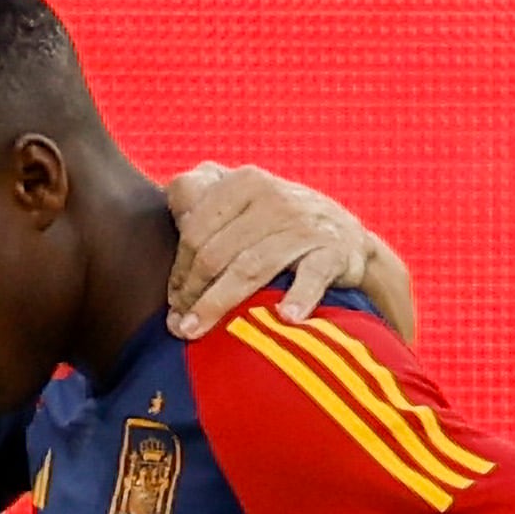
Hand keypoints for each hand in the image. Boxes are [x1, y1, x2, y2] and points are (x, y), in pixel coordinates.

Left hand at [164, 163, 377, 337]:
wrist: (348, 239)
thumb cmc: (278, 223)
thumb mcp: (242, 197)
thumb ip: (202, 193)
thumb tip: (166, 196)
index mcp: (244, 182)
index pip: (194, 230)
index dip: (177, 270)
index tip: (173, 301)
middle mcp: (273, 198)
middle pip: (215, 252)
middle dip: (190, 292)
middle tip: (179, 325)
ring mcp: (304, 226)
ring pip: (249, 268)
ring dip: (217, 303)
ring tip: (193, 331)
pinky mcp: (333, 252)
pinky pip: (311, 276)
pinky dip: (299, 297)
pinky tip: (286, 318)